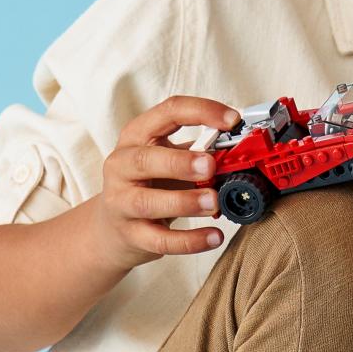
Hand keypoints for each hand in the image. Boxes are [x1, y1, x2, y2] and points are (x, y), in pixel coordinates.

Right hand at [93, 96, 239, 268]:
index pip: (168, 112)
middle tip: (211, 167)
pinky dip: (189, 240)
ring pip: (148, 202)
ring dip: (185, 201)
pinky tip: (214, 237)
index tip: (232, 120)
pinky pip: (160, 240)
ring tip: (214, 202)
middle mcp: (122, 165)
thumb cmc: (148, 187)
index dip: (202, 111)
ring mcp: (121, 201)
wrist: (112, 228)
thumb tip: (240, 152)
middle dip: (181, 162)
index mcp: (137, 136)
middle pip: (145, 159)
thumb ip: (198, 153)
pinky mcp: (131, 234)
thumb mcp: (168, 161)